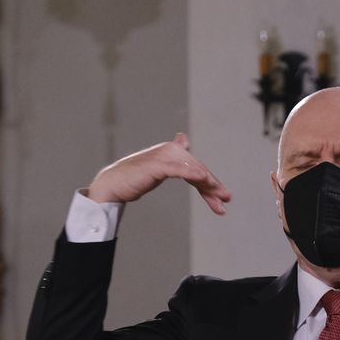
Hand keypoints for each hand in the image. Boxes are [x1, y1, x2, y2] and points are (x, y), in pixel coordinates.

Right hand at [88, 133, 231, 214]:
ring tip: (220, 197)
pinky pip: (179, 170)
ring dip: (209, 185)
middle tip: (226, 201)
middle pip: (198, 170)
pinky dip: (192, 174)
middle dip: (213, 188)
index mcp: (173, 151)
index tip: (223, 199)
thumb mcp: (160, 166)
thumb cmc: (136, 177)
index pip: (197, 168)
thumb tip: (184, 139)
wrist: (114, 184)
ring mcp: (164, 157)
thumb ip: (175, 158)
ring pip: (193, 171)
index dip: (211, 184)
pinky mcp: (157, 165)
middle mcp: (171, 150)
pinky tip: (203, 179)